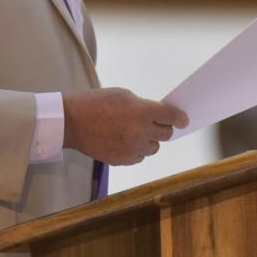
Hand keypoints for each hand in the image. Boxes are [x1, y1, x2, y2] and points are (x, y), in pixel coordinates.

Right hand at [62, 88, 188, 165]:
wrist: (72, 122)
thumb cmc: (96, 103)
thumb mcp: (123, 95)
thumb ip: (144, 106)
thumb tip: (158, 115)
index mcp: (142, 112)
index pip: (171, 116)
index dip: (180, 118)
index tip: (183, 120)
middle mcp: (140, 132)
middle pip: (166, 134)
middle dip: (164, 127)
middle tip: (156, 123)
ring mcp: (132, 148)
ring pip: (154, 148)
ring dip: (149, 140)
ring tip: (135, 132)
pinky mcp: (123, 160)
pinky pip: (140, 157)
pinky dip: (137, 150)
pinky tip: (125, 141)